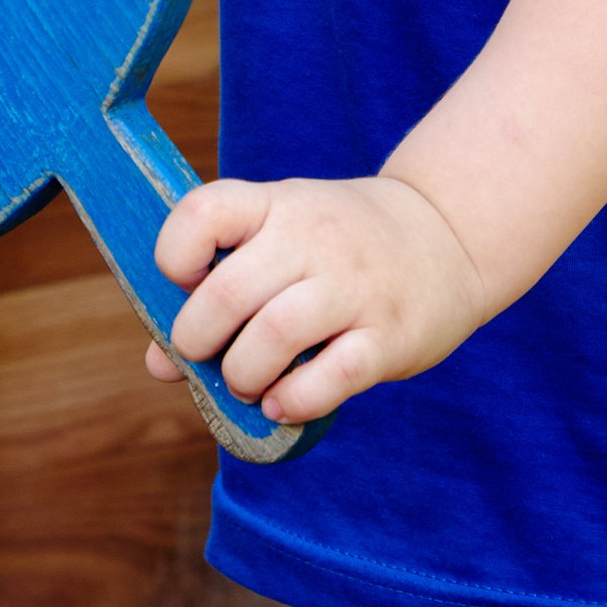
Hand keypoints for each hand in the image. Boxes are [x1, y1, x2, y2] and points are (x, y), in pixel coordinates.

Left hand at [143, 170, 490, 426]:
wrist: (448, 235)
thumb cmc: (339, 244)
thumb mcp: (280, 239)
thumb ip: (217, 288)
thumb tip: (158, 363)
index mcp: (278, 204)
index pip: (203, 213)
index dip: (175, 257)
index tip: (185, 285)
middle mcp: (314, 238)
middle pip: (228, 293)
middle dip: (198, 339)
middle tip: (209, 354)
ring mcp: (355, 287)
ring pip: (273, 337)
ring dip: (243, 376)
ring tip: (248, 382)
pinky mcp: (389, 336)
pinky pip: (331, 378)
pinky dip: (295, 400)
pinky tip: (284, 402)